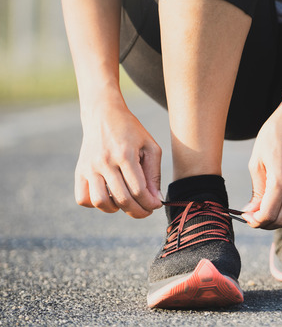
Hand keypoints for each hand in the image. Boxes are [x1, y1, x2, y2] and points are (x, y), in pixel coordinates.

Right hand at [74, 100, 162, 217]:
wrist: (103, 115)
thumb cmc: (131, 132)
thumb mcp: (150, 147)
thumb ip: (154, 174)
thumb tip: (155, 200)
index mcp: (124, 154)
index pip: (138, 189)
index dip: (150, 202)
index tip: (156, 205)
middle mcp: (104, 162)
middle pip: (122, 198)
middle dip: (138, 211)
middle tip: (146, 211)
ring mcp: (89, 167)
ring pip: (100, 202)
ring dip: (117, 209)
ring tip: (126, 203)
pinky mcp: (79, 171)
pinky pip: (83, 198)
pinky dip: (96, 204)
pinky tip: (109, 196)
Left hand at [242, 94, 281, 228]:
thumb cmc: (273, 136)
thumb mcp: (257, 162)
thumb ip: (257, 190)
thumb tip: (252, 212)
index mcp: (280, 179)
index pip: (268, 214)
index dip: (255, 221)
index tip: (249, 216)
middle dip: (266, 222)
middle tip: (257, 214)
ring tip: (274, 209)